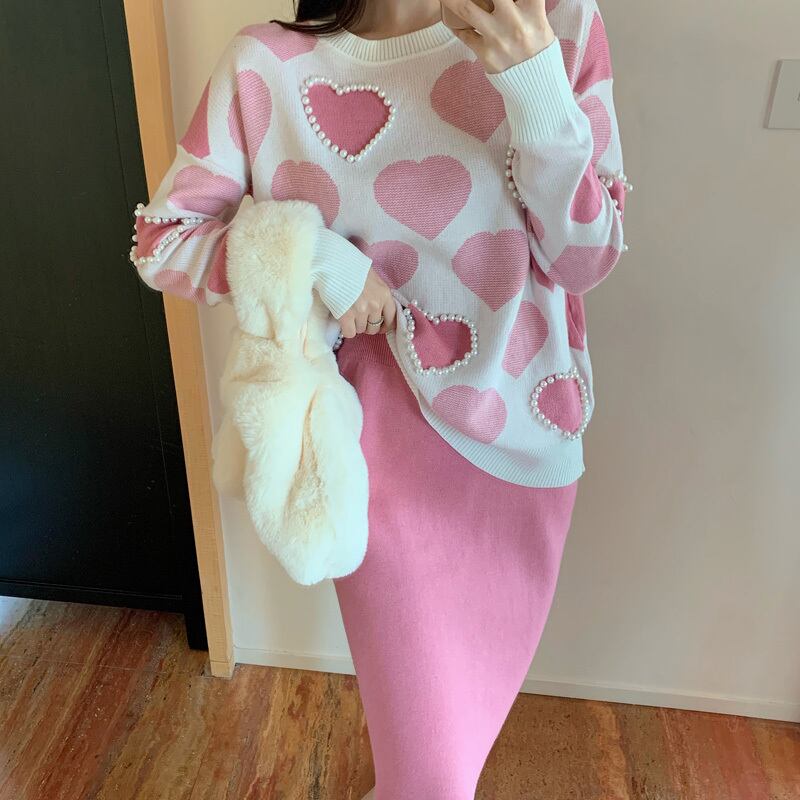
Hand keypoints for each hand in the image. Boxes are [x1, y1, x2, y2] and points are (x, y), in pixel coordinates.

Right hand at [338, 267, 396, 337]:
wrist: (335, 263)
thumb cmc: (353, 267)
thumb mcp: (373, 278)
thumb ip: (378, 294)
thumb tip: (378, 309)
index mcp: (384, 294)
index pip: (391, 318)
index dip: (385, 325)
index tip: (380, 327)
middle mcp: (375, 305)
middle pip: (374, 327)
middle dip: (368, 325)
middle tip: (360, 320)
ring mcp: (361, 311)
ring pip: (361, 330)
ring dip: (356, 326)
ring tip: (350, 316)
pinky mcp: (346, 316)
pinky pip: (350, 333)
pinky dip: (347, 330)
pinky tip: (344, 322)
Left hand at [441, 0, 555, 73]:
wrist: (536, 86)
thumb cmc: (537, 49)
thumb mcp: (539, 21)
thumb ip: (525, 3)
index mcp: (533, 11)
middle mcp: (515, 23)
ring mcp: (498, 39)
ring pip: (466, 9)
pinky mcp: (486, 55)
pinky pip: (465, 35)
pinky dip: (457, 26)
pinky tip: (453, 21)